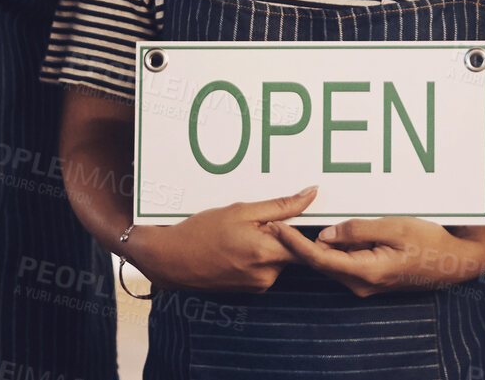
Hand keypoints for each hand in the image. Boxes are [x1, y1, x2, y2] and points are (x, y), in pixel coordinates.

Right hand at [130, 186, 316, 292]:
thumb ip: (280, 206)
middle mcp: (267, 274)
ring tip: (241, 232)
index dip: (309, 229)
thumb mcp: (241, 211)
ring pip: (278, 258)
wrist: (173, 260)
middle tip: (258, 219)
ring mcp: (259, 284)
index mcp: (268, 253)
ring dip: (269, 244)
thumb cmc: (202, 232)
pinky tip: (237, 246)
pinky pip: (266, 268)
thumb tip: (311, 195)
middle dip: (283, 233)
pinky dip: (258, 255)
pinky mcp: (251, 289)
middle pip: (293, 250)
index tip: (308, 217)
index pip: (308, 244)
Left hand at [268, 216, 484, 296]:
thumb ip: (357, 230)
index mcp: (366, 271)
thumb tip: (324, 235)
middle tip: (275, 220)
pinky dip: (329, 248)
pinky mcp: (370, 277)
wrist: (454, 262)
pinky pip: (343, 262)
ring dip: (311, 245)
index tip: (276, 227)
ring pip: (330, 262)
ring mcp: (365, 283)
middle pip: (319, 263)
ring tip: (292, 222)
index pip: (318, 259)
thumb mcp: (394, 227)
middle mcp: (361, 283)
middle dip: (296, 244)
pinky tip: (322, 231)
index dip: (294, 244)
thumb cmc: (428, 242)